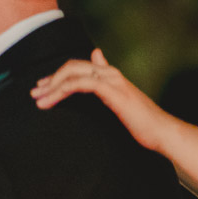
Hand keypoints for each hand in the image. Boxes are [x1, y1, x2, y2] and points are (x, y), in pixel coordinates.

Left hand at [30, 50, 174, 152]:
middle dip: (50, 79)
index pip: (79, 67)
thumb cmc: (144, 123)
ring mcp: (112, 81)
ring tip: (38, 99)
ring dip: (52, 85)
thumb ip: (106, 90)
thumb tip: (97, 73)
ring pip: (74, 73)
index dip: (58, 76)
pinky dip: (63, 89)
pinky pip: (82, 83)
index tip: (43, 89)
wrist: (162, 132)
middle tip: (34, 93)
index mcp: (111, 76)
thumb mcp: (121, 104)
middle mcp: (110, 73)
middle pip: (72, 66)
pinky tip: (52, 100)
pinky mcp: (113, 92)